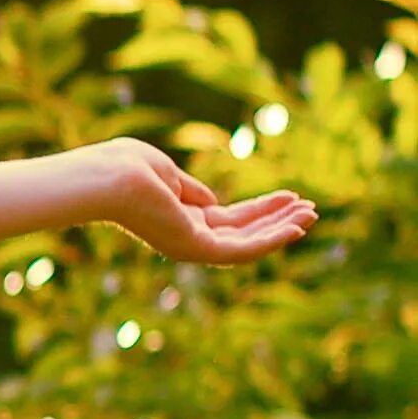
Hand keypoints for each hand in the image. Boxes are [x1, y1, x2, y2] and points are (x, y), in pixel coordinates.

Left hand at [86, 137, 318, 265]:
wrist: (106, 178)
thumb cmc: (125, 167)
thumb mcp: (164, 172)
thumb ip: (191, 190)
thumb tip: (212, 203)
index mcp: (178, 216)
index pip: (227, 217)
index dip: (260, 208)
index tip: (289, 196)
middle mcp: (185, 235)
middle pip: (242, 231)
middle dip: (277, 219)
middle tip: (311, 208)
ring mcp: (190, 245)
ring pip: (246, 242)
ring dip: (280, 229)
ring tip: (311, 214)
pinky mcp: (195, 249)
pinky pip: (241, 251)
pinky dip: (270, 241)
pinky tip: (296, 229)